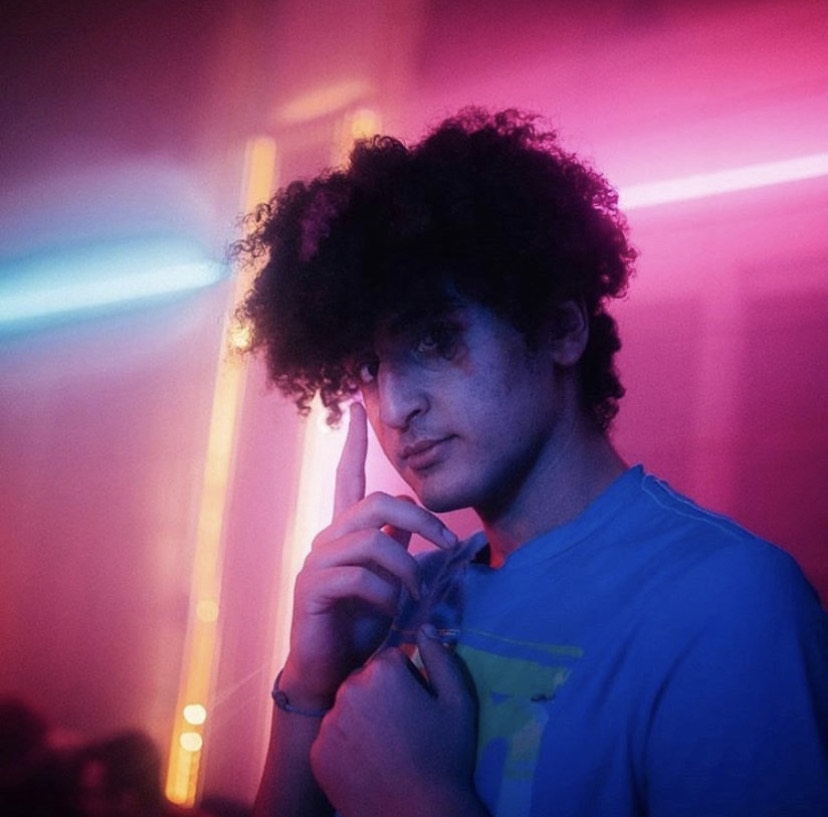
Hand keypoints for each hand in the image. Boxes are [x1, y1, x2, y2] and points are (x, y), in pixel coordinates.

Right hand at [281, 403, 457, 708]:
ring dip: (405, 568)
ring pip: (370, 539)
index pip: (347, 476)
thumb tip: (418, 522)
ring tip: (417, 595)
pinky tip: (392, 611)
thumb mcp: (388, 580)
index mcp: (345, 531)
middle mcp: (327, 538)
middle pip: (374, 502)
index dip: (353, 442)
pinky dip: (385, 594)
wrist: (330, 670)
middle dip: (420, 517)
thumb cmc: (360, 623)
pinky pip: (358, 577)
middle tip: (448, 544)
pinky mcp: (312, 589)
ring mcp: (317, 563)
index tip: (356, 406)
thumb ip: (397, 548)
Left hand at [310, 626, 487, 816]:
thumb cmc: (445, 756)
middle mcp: (348, 689)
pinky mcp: (317, 753)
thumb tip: (425, 627)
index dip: (407, 680)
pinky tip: (367, 763)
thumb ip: (441, 657)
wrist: (418, 815)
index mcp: (381, 672)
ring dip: (361, 718)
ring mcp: (329, 723)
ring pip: (346, 707)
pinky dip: (346, 745)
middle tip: (402, 727)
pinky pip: (332, 736)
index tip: (417, 705)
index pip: (389, 660)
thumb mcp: (458, 701)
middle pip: (364, 679)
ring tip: (385, 747)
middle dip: (380, 694)